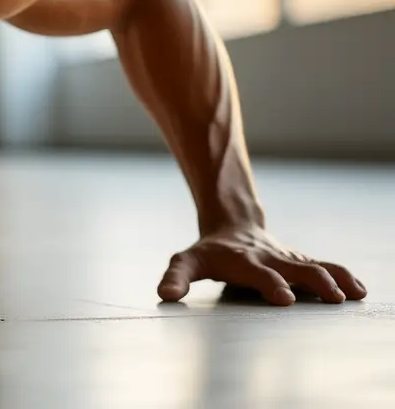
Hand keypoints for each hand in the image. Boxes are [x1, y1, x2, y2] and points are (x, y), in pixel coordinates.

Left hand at [157, 224, 365, 305]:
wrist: (231, 226)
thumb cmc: (208, 252)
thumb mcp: (186, 261)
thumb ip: (176, 277)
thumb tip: (164, 295)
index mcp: (243, 260)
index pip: (259, 273)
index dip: (271, 284)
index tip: (285, 298)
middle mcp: (270, 258)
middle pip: (296, 268)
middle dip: (313, 282)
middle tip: (331, 298)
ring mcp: (287, 259)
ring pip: (315, 266)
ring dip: (334, 279)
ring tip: (352, 295)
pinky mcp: (300, 261)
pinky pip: (325, 267)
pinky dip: (344, 276)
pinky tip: (360, 290)